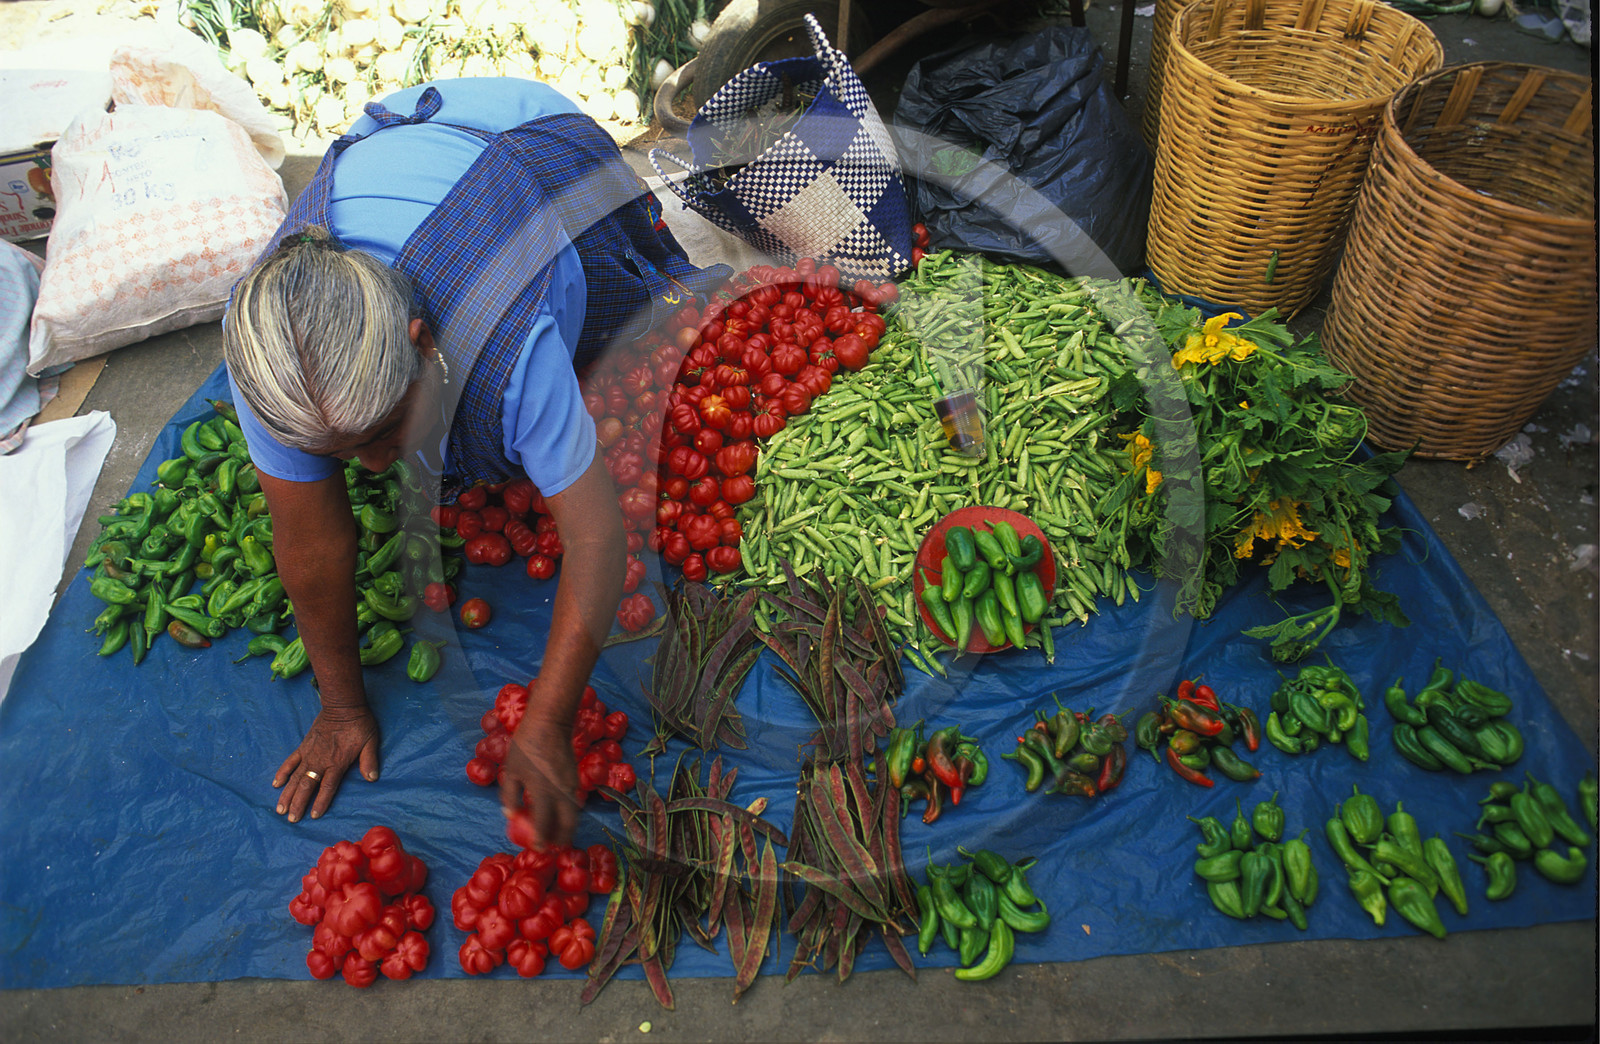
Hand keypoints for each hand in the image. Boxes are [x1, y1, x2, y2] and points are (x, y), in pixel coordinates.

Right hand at [274, 706, 379, 822]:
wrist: (343, 706)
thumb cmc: (359, 724)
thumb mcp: (370, 742)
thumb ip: (369, 761)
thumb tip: (372, 778)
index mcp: (337, 762)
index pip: (327, 787)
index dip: (321, 802)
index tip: (314, 816)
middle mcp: (320, 761)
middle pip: (307, 786)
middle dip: (298, 804)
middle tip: (291, 819)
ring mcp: (309, 753)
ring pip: (295, 777)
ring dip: (287, 793)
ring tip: (280, 809)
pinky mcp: (303, 746)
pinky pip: (290, 761)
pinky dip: (283, 772)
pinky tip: (276, 783)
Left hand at [500, 715, 579, 849]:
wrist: (551, 723)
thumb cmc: (526, 745)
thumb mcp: (511, 770)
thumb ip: (510, 795)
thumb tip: (510, 815)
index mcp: (542, 791)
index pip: (543, 823)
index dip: (541, 839)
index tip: (537, 848)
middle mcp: (560, 792)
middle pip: (568, 824)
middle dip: (562, 839)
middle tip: (553, 846)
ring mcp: (571, 785)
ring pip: (574, 815)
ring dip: (567, 828)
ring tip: (557, 835)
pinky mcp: (575, 779)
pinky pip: (574, 803)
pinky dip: (569, 814)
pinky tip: (558, 814)